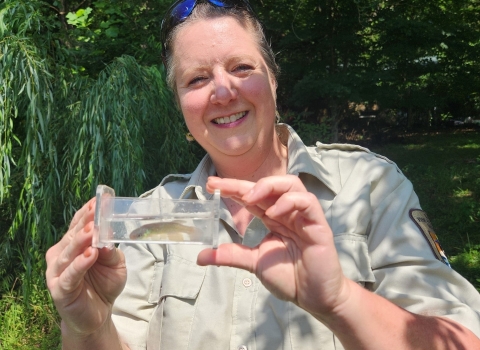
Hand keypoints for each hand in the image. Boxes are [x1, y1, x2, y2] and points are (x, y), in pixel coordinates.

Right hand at [46, 198, 126, 336]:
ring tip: (91, 230)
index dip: (87, 212)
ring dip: (80, 241)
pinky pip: (70, 275)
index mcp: (74, 245)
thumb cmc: (104, 285)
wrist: (98, 316)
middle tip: (95, 211)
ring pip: (69, 253)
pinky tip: (89, 255)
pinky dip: (79, 264)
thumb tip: (108, 239)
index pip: (78, 224)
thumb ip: (112, 252)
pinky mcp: (59, 289)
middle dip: (85, 223)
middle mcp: (62, 254)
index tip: (99, 200)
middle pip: (73, 235)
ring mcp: (58, 271)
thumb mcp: (116, 265)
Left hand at [198, 175, 351, 319]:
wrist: (314, 297)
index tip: (211, 185)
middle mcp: (288, 212)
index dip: (233, 188)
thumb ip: (231, 255)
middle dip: (244, 183)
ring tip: (249, 198)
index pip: (253, 197)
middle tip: (222, 187)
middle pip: (269, 186)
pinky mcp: (318, 225)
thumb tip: (201, 256)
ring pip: (291, 185)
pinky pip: (307, 202)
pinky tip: (274, 213)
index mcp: (274, 218)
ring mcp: (304, 217)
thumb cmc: (289, 277)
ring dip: (268, 187)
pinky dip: (289, 202)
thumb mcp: (254, 263)